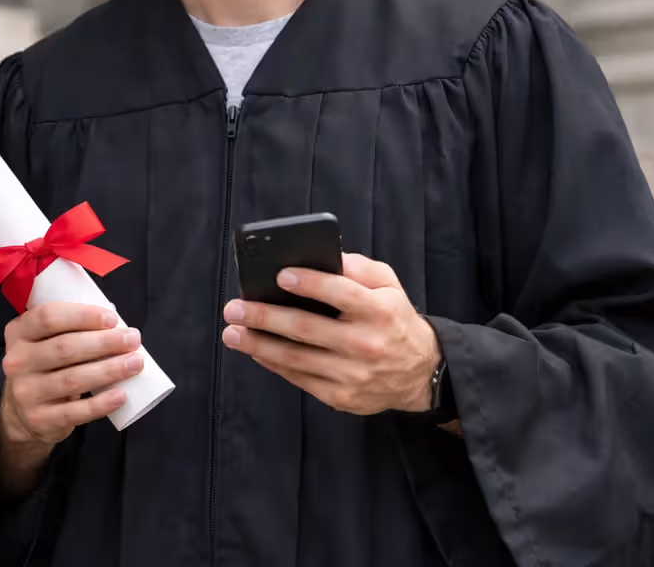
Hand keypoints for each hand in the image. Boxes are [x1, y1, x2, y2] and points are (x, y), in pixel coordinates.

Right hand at [0, 302, 143, 447]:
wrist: (22, 412)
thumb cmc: (46, 366)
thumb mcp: (45, 340)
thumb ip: (70, 328)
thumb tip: (116, 325)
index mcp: (19, 332)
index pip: (48, 317)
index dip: (83, 315)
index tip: (112, 319)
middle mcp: (17, 361)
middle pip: (64, 348)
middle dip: (104, 342)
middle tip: (132, 340)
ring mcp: (26, 392)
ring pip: (72, 379)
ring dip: (109, 370)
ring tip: (135, 363)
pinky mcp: (39, 419)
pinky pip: (74, 412)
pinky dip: (100, 403)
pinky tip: (120, 395)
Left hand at [221, 252, 440, 415]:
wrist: (420, 372)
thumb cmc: (395, 319)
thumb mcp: (389, 285)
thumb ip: (359, 267)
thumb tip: (324, 256)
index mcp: (380, 311)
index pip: (341, 293)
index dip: (310, 284)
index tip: (280, 275)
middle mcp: (366, 344)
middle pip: (307, 329)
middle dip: (265, 317)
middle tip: (234, 308)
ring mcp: (353, 375)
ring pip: (296, 359)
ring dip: (258, 345)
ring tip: (232, 333)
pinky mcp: (342, 397)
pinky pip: (300, 379)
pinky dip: (274, 364)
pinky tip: (256, 351)